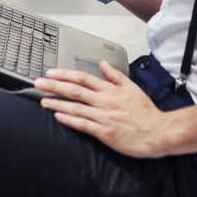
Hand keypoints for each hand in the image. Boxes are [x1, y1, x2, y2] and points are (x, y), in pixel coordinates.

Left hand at [34, 61, 167, 157]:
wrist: (157, 132)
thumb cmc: (145, 112)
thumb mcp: (132, 87)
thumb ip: (115, 75)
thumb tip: (103, 63)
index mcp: (111, 90)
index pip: (83, 78)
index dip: (65, 74)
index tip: (51, 73)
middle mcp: (105, 101)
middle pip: (75, 90)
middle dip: (54, 86)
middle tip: (39, 83)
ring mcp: (103, 117)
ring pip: (75, 107)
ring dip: (57, 103)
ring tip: (43, 100)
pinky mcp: (104, 132)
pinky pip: (83, 124)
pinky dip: (69, 119)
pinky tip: (58, 116)